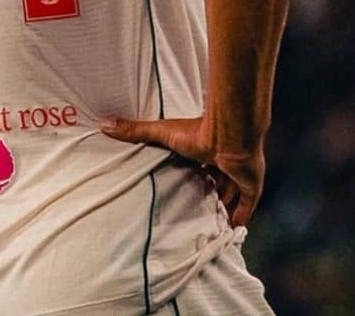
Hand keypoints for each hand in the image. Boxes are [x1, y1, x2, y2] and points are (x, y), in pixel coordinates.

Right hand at [100, 115, 264, 227]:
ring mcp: (238, 174)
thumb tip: (103, 125)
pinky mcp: (250, 187)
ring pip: (231, 192)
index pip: (198, 162)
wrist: (230, 138)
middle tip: (196, 206)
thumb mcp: (161, 132)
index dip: (193, 172)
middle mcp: (222, 160)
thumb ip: (135, 131)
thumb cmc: (196, 132)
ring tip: (210, 221)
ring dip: (223, 205)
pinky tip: (231, 230)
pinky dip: (239, 218)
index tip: (183, 182)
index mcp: (203, 147)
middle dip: (209, 190)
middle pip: (215, 178)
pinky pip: (247, 206)